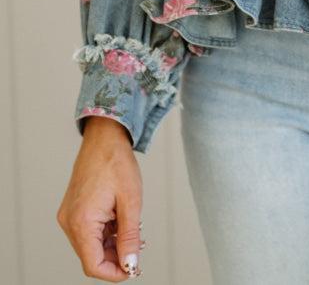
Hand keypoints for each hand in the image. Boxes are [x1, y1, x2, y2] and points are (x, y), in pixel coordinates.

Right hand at [57, 117, 143, 279]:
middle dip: (116, 257)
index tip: (133, 268)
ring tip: (133, 230)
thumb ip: (130, 237)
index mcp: (81, 221)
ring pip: (91, 245)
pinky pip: (89, 232)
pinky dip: (106, 233)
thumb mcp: (131, 201)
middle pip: (92, 256)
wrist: (104, 137)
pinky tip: (122, 221)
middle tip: (139, 246)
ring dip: (112, 244)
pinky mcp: (73, 210)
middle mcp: (69, 222)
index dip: (115, 273)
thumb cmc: (116, 162)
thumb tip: (130, 264)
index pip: (93, 265)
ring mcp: (70, 215)